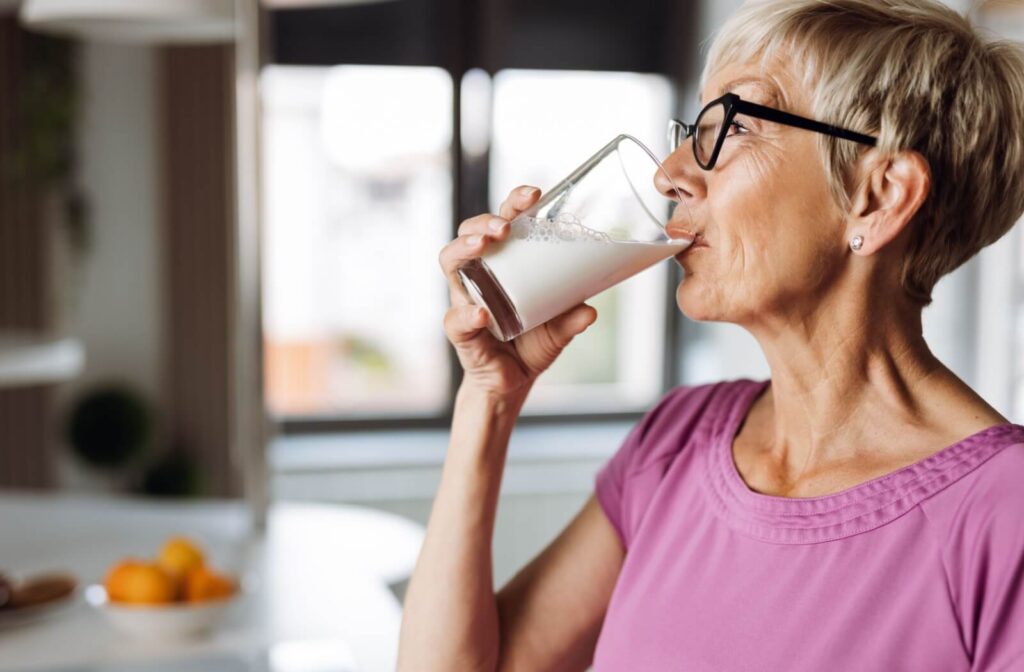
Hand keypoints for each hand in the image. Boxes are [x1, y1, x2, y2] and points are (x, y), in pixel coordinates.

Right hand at [438, 185, 597, 398]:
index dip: (514, 203)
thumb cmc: (531, 344)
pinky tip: (482, 313)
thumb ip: (572, 319)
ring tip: (484, 245)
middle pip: (469, 232)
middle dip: (484, 221)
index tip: (534, 194)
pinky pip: (456, 317)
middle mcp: (478, 274)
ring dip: (465, 248)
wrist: (512, 383)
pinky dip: (468, 314)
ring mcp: (464, 298)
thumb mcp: (559, 329)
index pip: (502, 222)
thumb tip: (590, 310)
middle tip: (505, 226)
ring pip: (450, 262)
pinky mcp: (460, 330)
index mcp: (503, 264)